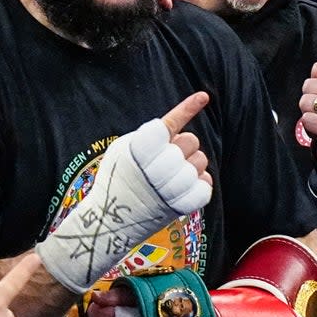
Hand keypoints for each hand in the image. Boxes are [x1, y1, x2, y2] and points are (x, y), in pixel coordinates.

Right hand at [35, 92, 211, 292]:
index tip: (203, 97)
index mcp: (143, 147)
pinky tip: (183, 187)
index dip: (188, 107)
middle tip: (165, 158)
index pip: (171, 122)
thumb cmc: (116, 177)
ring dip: (191, 165)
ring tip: (172, 176)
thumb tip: (172, 126)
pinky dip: (198, 183)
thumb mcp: (122, 148)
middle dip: (182, 146)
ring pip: (201, 161)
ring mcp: (175, 186)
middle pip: (191, 140)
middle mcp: (161, 165)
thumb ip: (147, 135)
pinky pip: (206, 184)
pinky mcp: (185, 204)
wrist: (111, 219)